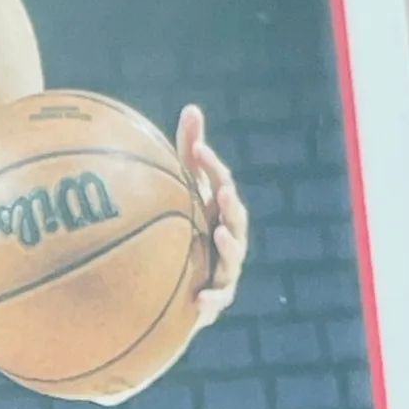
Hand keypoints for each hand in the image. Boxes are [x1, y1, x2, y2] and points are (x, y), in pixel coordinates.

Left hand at [177, 104, 247, 329]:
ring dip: (229, 244)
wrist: (172, 296)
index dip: (211, 166)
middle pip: (235, 219)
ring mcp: (224, 270)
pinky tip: (200, 299)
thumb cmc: (181, 237)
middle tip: (222, 191)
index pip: (220, 183)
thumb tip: (192, 107)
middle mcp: (227, 239)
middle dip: (230, 204)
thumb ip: (186, 157)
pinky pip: (217, 301)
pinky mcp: (214, 301)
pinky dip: (211, 300)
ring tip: (217, 232)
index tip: (197, 148)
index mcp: (218, 213)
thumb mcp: (181, 198)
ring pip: (233, 257)